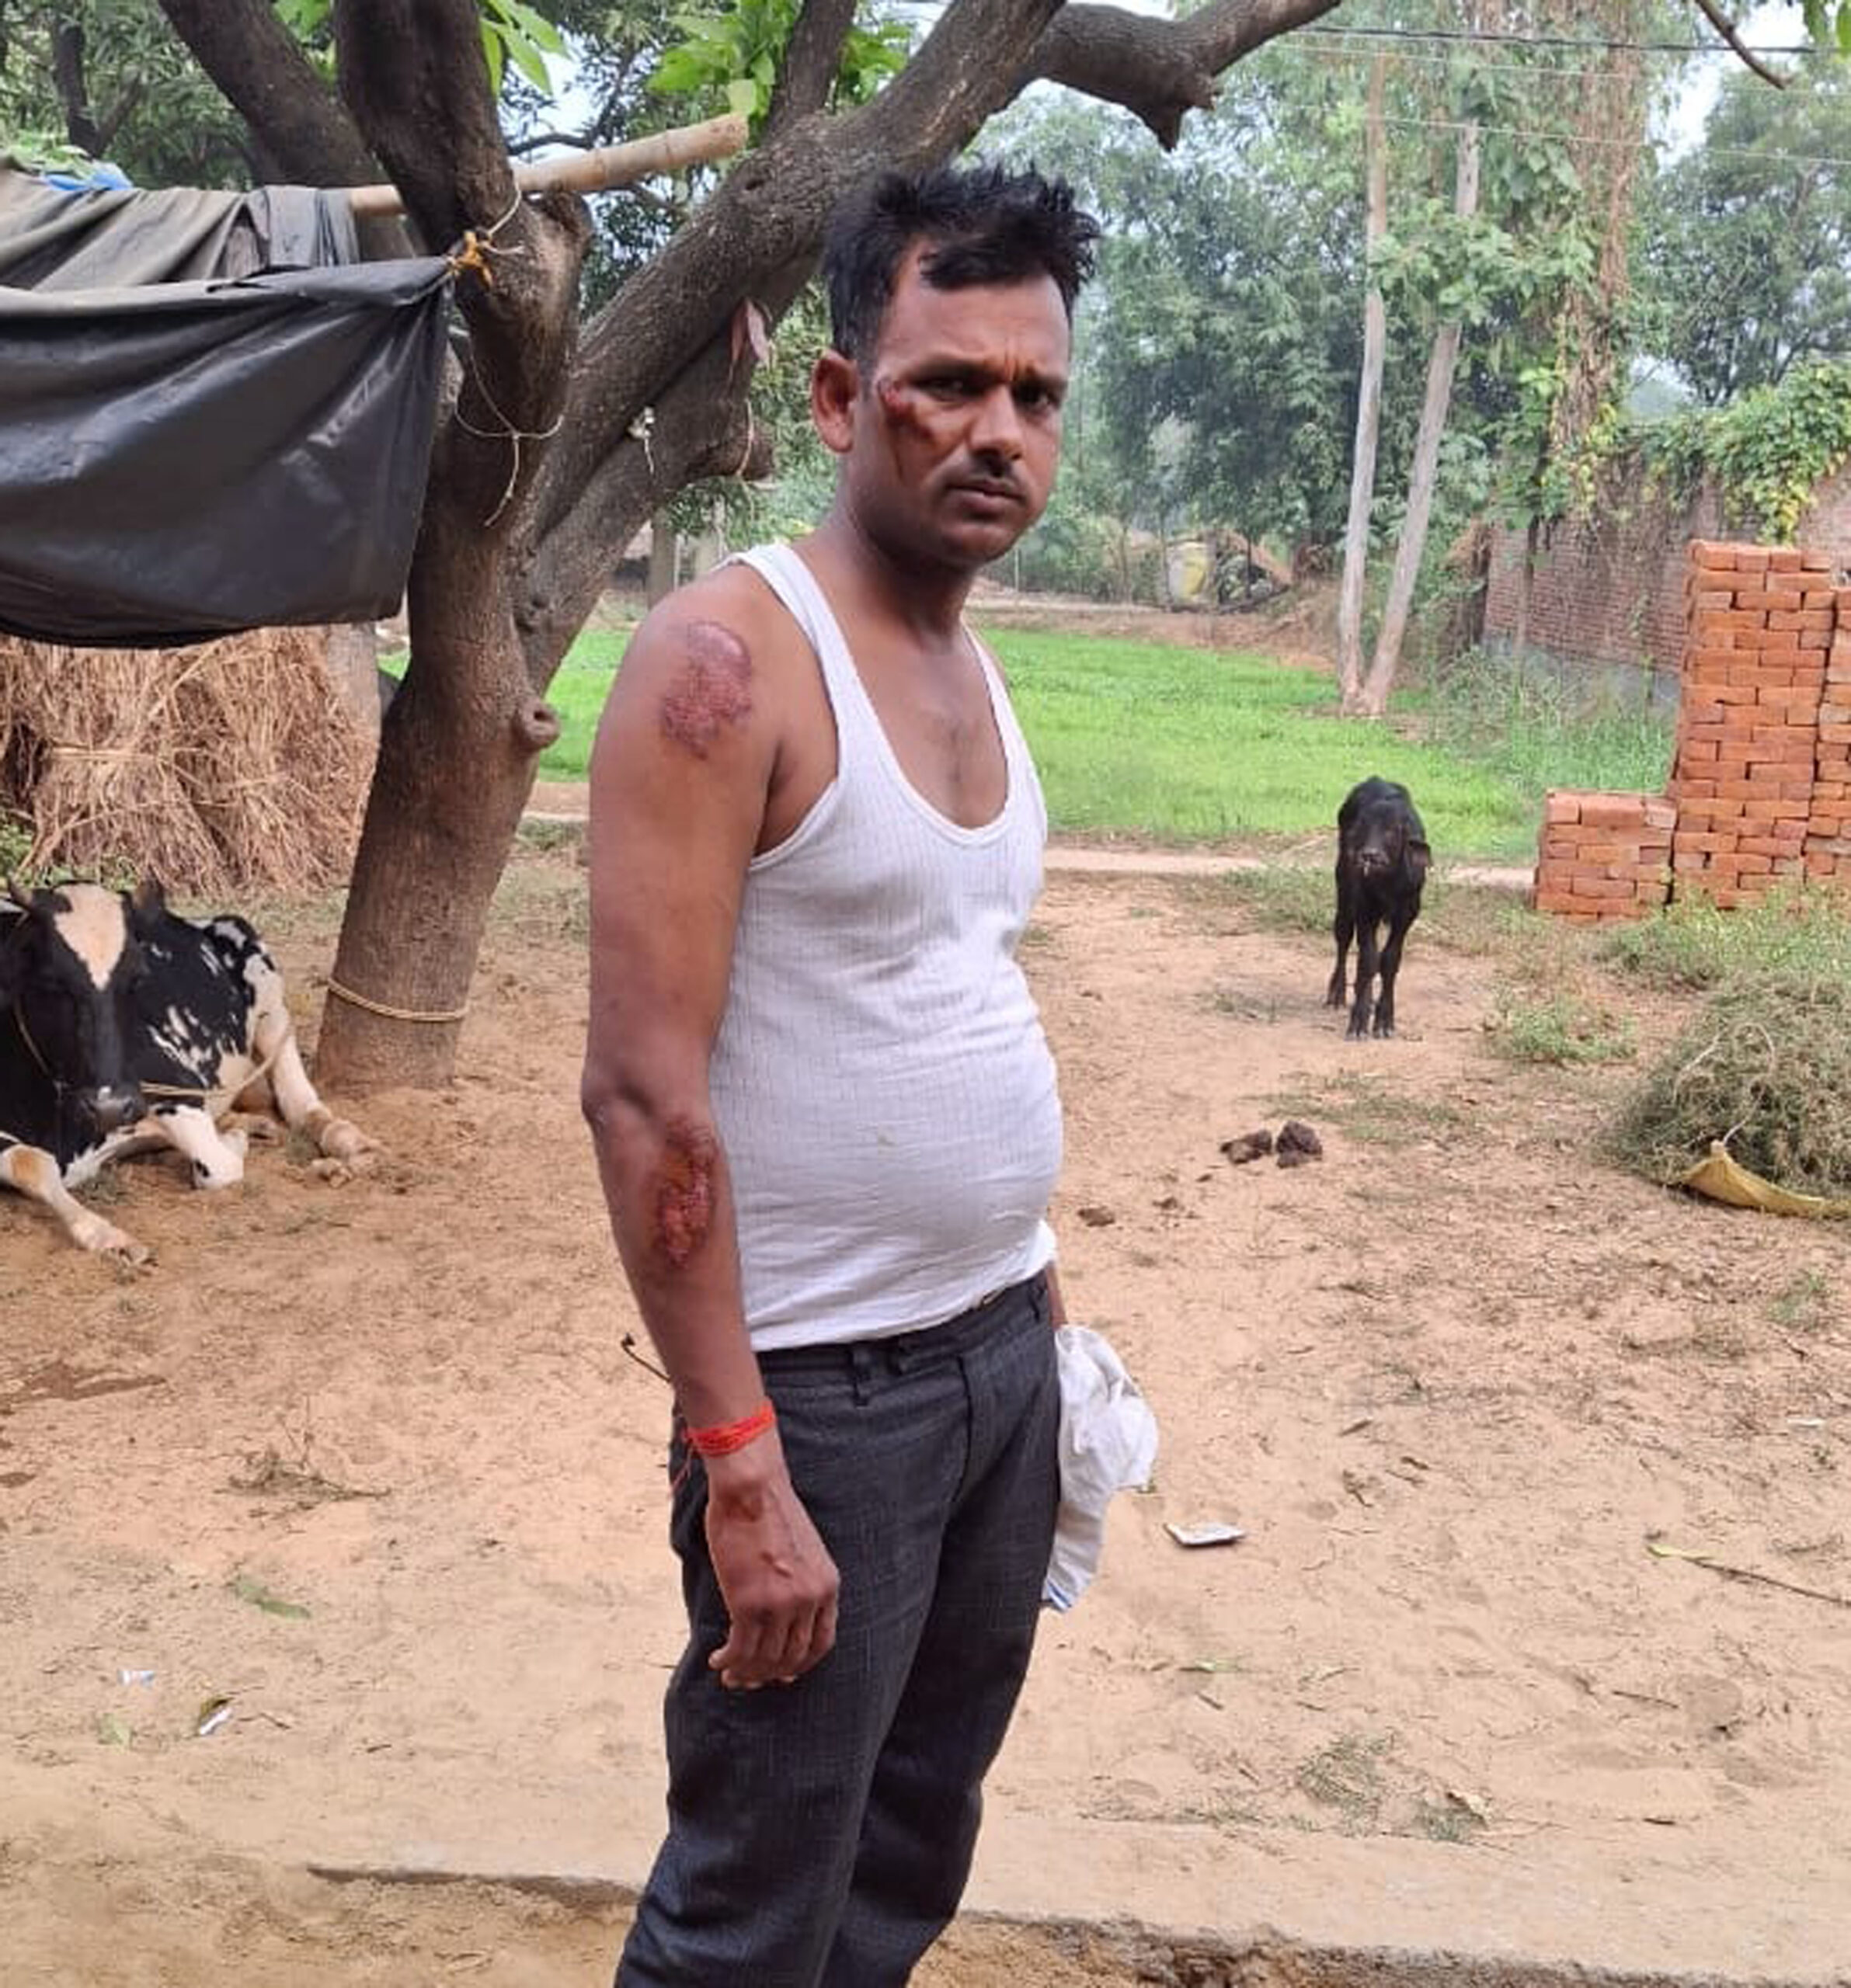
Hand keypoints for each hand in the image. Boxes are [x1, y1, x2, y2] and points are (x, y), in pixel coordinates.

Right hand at [703, 1438, 839, 1688]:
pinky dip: (728, 1662)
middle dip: (769, 1674)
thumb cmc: (771, 1509)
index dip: (802, 1664)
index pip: (822, 1642)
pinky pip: (740, 1650)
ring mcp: (781, 1604)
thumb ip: (801, 1580)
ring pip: (765, 1658)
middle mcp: (809, 1599)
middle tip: (749, 1680)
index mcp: (827, 1585)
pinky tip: (717, 1662)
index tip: (785, 1673)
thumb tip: (785, 1608)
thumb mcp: (804, 1548)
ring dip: (746, 1673)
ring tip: (729, 1676)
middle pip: (792, 1657)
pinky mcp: (749, 1604)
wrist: (752, 1487)